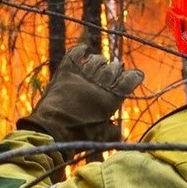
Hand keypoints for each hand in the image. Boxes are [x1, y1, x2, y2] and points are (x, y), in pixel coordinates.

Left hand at [17, 45, 143, 157]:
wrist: (51, 132)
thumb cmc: (78, 137)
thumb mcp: (102, 137)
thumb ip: (114, 131)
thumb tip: (117, 130)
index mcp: (111, 99)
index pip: (130, 79)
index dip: (134, 76)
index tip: (134, 76)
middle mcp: (99, 84)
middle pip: (114, 67)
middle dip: (116, 69)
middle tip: (114, 71)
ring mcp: (82, 76)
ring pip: (96, 60)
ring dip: (100, 61)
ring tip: (99, 65)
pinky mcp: (65, 72)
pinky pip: (75, 54)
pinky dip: (80, 50)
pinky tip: (84, 50)